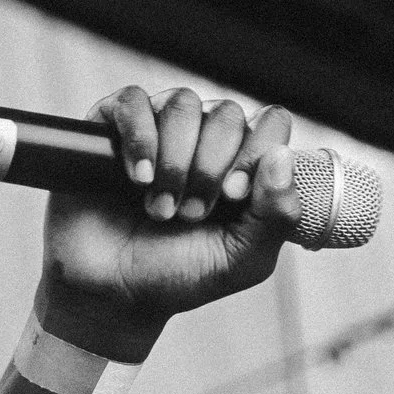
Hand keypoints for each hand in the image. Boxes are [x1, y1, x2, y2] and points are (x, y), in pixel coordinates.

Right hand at [37, 88, 307, 354]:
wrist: (111, 291)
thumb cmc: (178, 274)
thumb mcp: (242, 261)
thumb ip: (276, 216)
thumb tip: (282, 157)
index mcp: (244, 164)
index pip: (270, 123)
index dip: (256, 152)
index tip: (233, 195)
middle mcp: (205, 138)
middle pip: (226, 113)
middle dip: (209, 168)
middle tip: (190, 214)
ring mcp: (159, 129)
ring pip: (182, 104)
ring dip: (175, 160)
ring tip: (161, 209)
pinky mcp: (112, 127)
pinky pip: (133, 102)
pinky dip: (139, 139)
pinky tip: (138, 179)